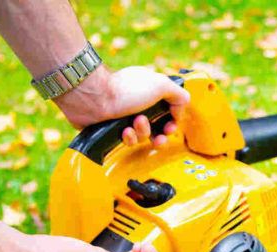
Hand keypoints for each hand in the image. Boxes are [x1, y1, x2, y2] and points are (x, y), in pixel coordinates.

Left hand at [53, 65, 189, 145]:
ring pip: (145, 136)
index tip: (171, 124)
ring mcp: (127, 117)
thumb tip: (182, 107)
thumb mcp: (161, 85)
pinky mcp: (115, 129)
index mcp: (152, 91)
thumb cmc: (124, 90)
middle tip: (160, 135)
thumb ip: (179, 94)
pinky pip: (129, 141)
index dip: (173, 120)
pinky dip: (129, 137)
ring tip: (136, 123)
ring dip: (143, 132)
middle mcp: (140, 103)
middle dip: (161, 133)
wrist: (93, 100)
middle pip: (159, 127)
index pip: (170, 110)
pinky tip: (124, 131)